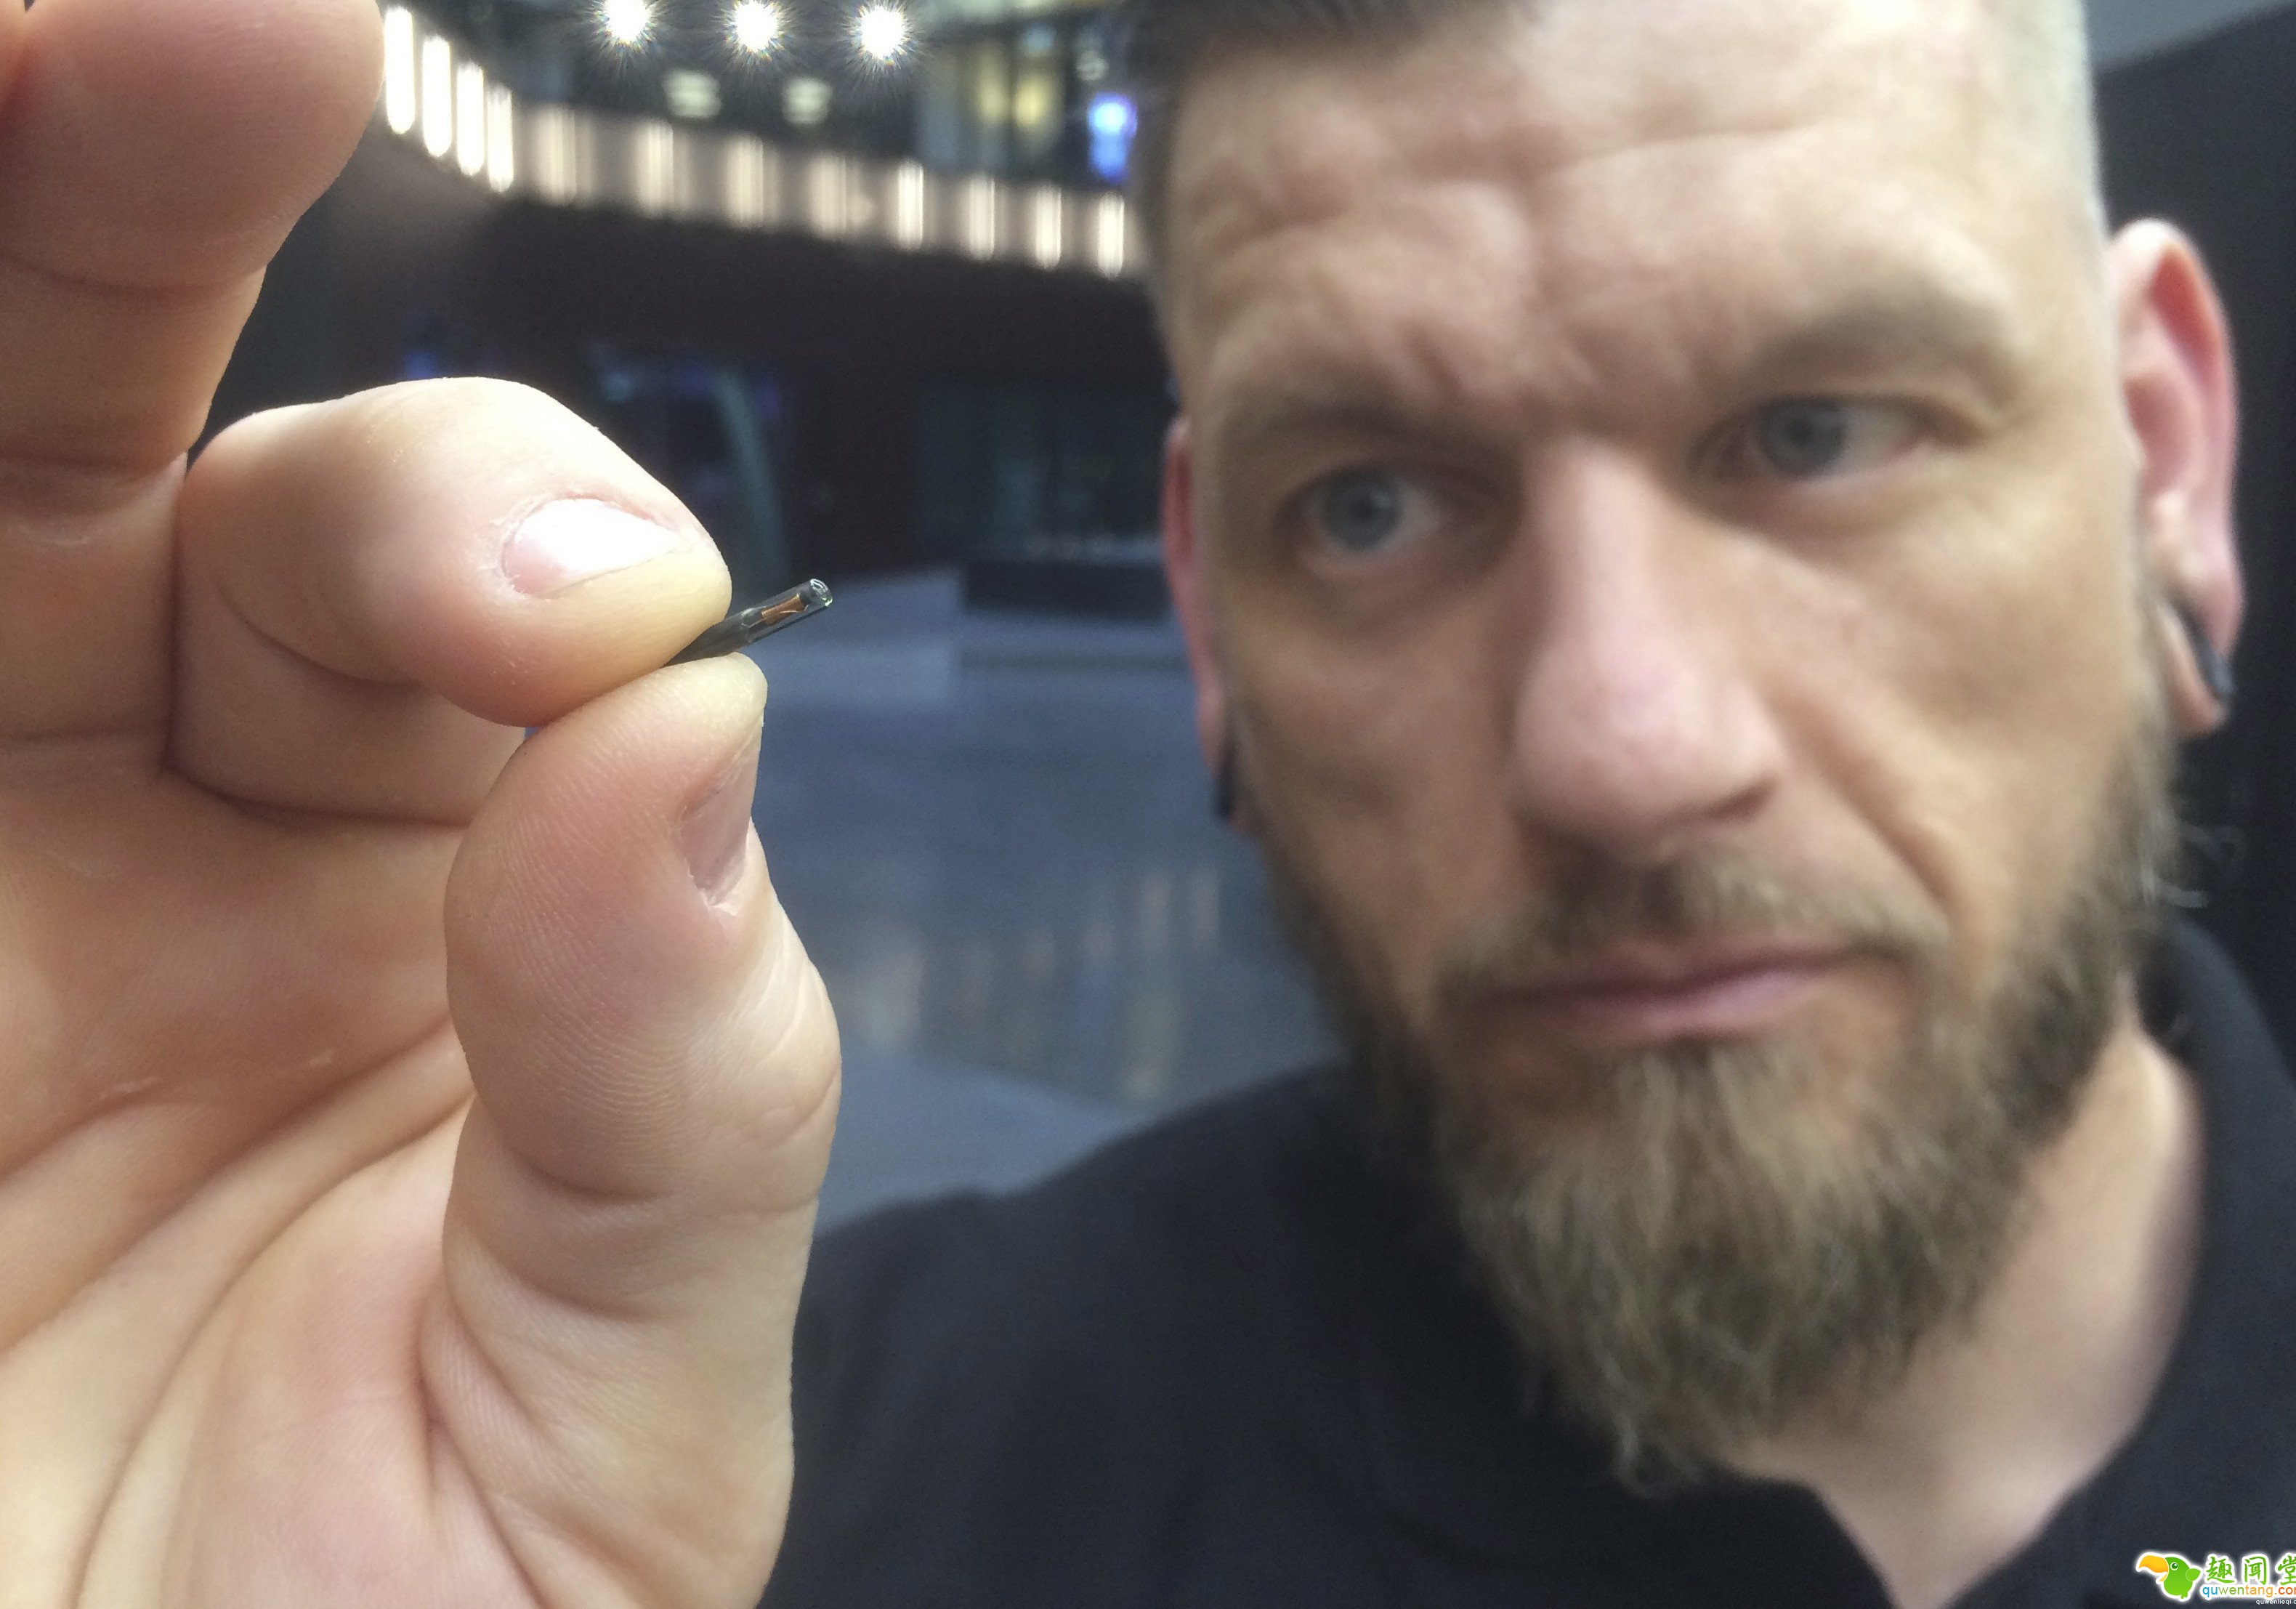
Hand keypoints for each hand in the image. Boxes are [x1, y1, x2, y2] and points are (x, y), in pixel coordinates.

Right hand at [0, 1, 839, 1603]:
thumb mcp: (609, 1421)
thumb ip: (678, 1091)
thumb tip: (695, 735)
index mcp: (416, 886)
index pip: (477, 592)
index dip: (518, 545)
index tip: (573, 626)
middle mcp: (139, 806)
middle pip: (133, 422)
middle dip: (146, 186)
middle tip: (220, 21)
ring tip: (59, 45)